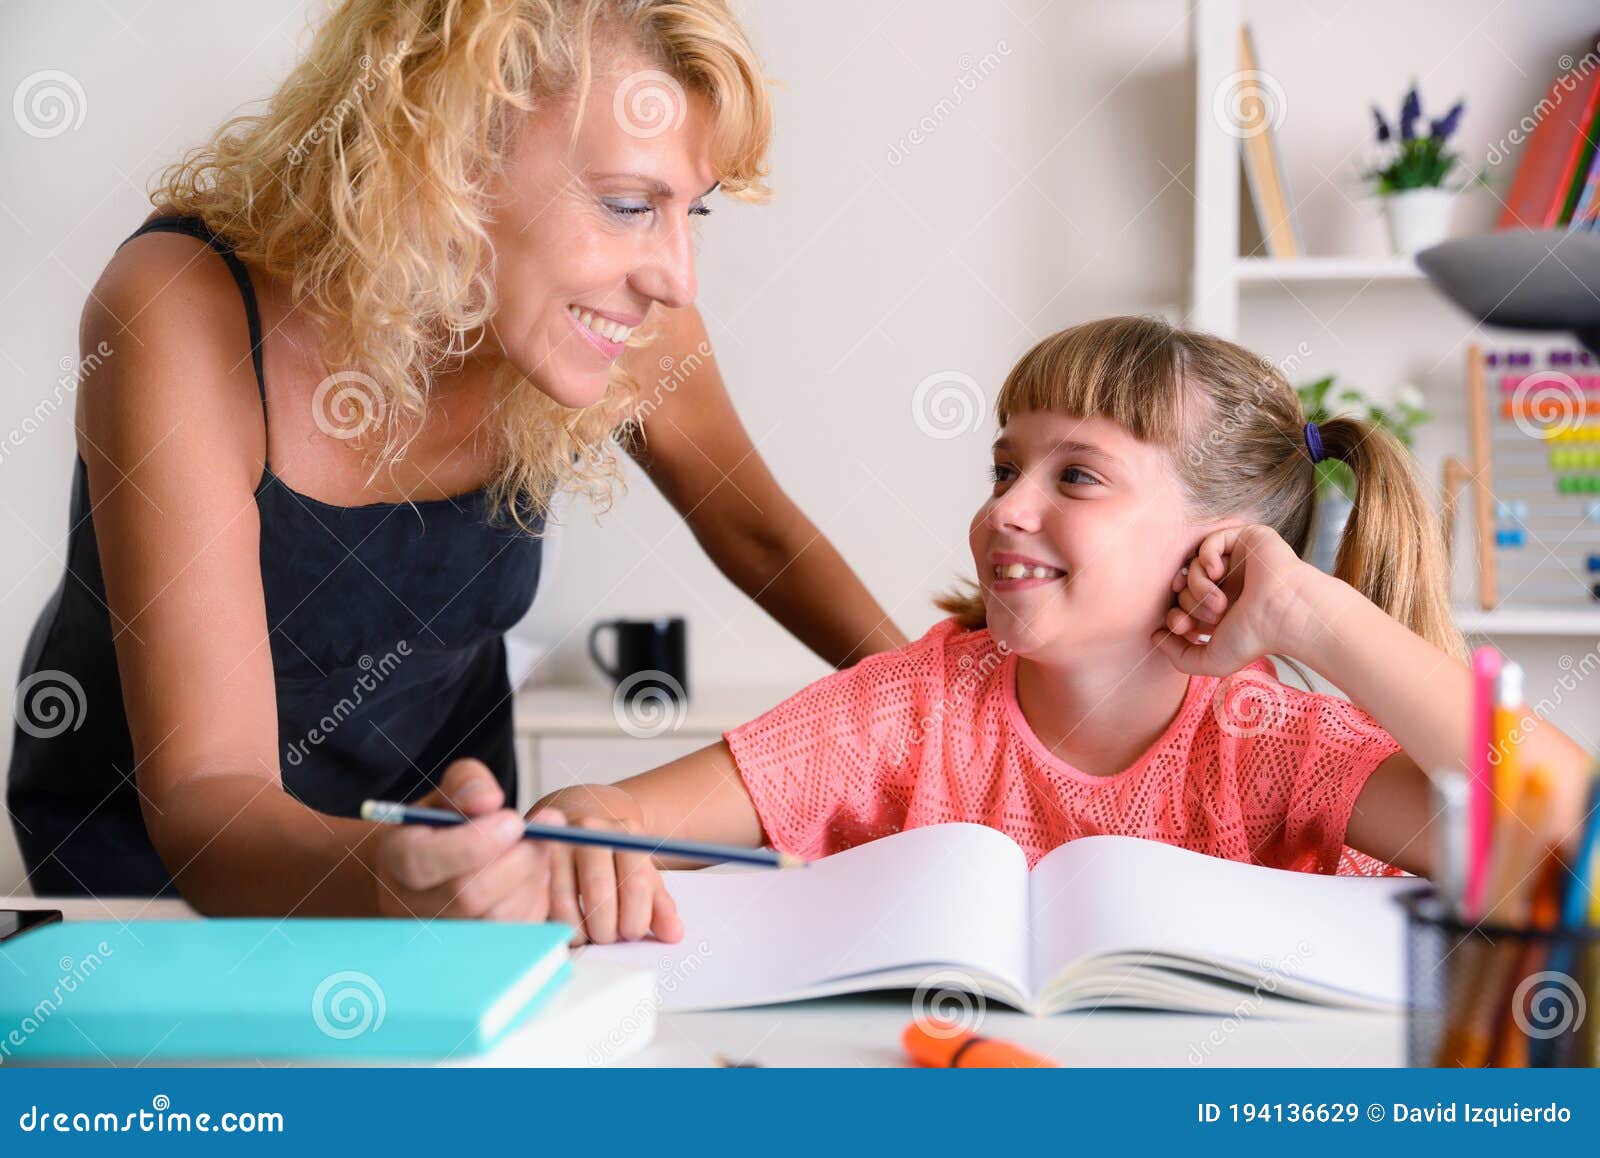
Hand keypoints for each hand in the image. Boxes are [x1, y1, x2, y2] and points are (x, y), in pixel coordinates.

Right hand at [373, 758, 553, 920]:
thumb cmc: (445, 825)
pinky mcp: (480, 950)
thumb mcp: (450, 793)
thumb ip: (466, 784)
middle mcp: (411, 905)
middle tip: (546, 826)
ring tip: (538, 844)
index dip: (474, 843)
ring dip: (531, 876)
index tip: (514, 818)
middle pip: (466, 895)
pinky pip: (516, 930)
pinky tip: (533, 870)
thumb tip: (488, 800)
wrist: (438, 868)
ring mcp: (442, 935)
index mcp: (396, 859)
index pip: (422, 862)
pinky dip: (535, 895)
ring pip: (497, 917)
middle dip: (517, 859)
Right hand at [531, 784, 683, 946]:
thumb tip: (674, 934)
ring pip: (566, 903)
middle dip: (608, 929)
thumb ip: (659, 905)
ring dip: (581, 932)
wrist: (579, 819)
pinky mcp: (529, 863)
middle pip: (600, 893)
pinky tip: (569, 926)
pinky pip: (540, 905)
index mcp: (624, 834)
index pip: (635, 884)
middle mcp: (588, 832)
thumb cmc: (614, 858)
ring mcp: (555, 844)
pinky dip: (556, 925)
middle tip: (610, 937)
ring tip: (590, 934)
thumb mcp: (641, 874)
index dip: (636, 920)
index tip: (633, 933)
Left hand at [1152, 524, 1314, 676]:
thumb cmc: (1255, 638)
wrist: (1283, 614)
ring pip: (1192, 565)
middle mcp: (1227, 584)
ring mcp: (1235, 562)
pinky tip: (1218, 571)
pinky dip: (1206, 556)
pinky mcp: (1245, 540)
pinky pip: (1209, 540)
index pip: (1181, 606)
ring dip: (1199, 585)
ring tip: (1220, 602)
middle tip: (1212, 615)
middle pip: (1183, 586)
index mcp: (1220, 609)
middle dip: (1189, 603)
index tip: (1183, 627)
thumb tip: (1156, 636)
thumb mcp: (1212, 660)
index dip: (1174, 616)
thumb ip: (1179, 657)